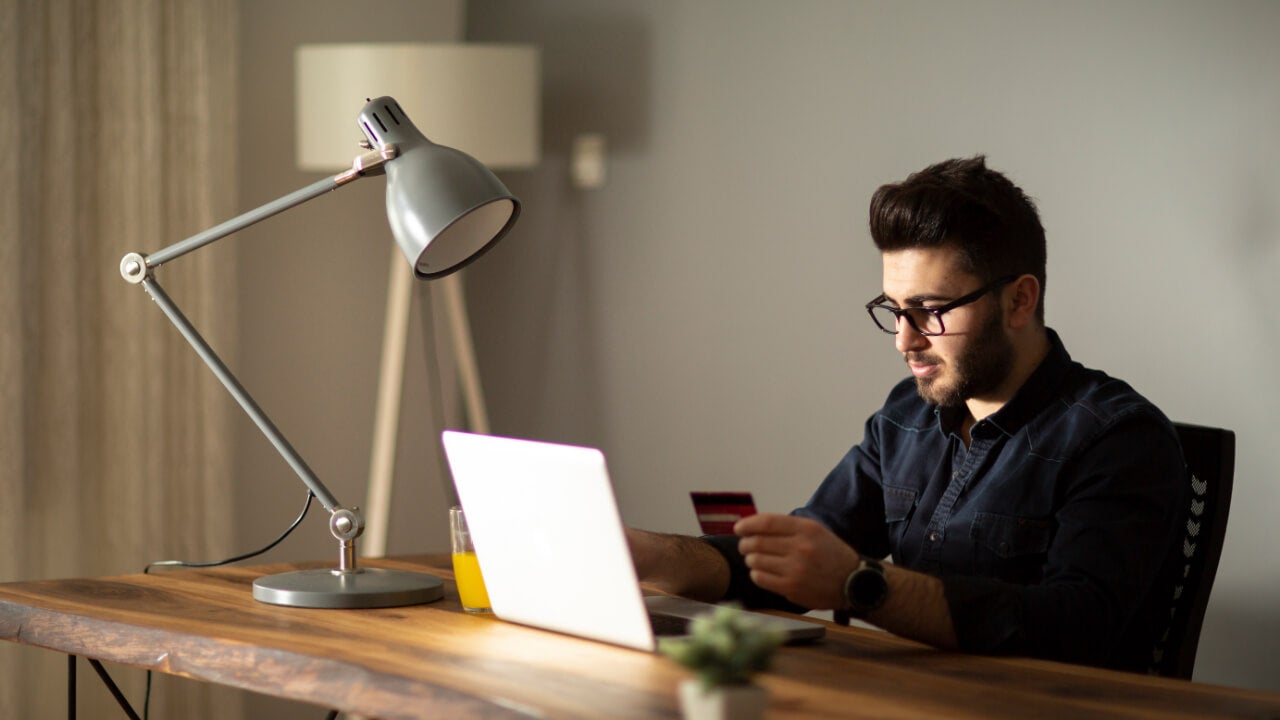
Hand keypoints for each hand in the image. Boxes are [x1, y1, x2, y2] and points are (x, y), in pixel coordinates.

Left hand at [735, 513, 859, 608]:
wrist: (853, 582)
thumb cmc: (830, 554)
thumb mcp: (815, 531)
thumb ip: (787, 527)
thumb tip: (753, 526)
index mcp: (806, 529)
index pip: (766, 522)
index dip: (747, 524)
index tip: (738, 528)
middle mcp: (801, 548)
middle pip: (757, 542)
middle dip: (745, 543)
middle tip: (744, 546)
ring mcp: (796, 569)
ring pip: (755, 560)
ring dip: (750, 559)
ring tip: (754, 559)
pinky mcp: (792, 588)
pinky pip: (760, 578)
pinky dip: (756, 573)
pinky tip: (761, 572)